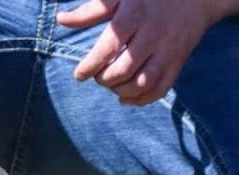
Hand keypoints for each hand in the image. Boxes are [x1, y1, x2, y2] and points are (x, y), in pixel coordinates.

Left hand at [57, 0, 223, 105]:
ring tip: (111, 85)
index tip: (79, 75)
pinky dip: (142, 100)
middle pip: (124, 69)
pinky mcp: (178, 62)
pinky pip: (161, 89)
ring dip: (121, 91)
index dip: (90, 65)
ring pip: (143, 83)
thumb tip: (61, 19)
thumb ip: (90, 11)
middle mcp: (152, 34)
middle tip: (97, 76)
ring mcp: (168, 50)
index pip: (109, 47)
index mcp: (134, 16)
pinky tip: (126, 98)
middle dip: (105, 79)